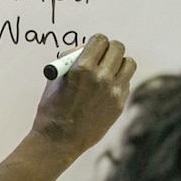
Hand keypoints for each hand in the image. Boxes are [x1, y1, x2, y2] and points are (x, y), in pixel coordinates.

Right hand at [30, 34, 135, 154]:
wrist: (58, 140)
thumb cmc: (52, 108)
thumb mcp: (55, 78)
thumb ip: (71, 59)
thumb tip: (85, 48)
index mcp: (81, 68)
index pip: (100, 40)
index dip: (95, 42)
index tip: (92, 48)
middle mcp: (101, 77)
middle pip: (117, 48)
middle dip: (107, 49)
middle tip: (100, 56)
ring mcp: (113, 92)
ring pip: (128, 63)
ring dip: (118, 63)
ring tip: (107, 70)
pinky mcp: (119, 104)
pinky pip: (126, 82)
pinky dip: (118, 80)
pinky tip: (105, 88)